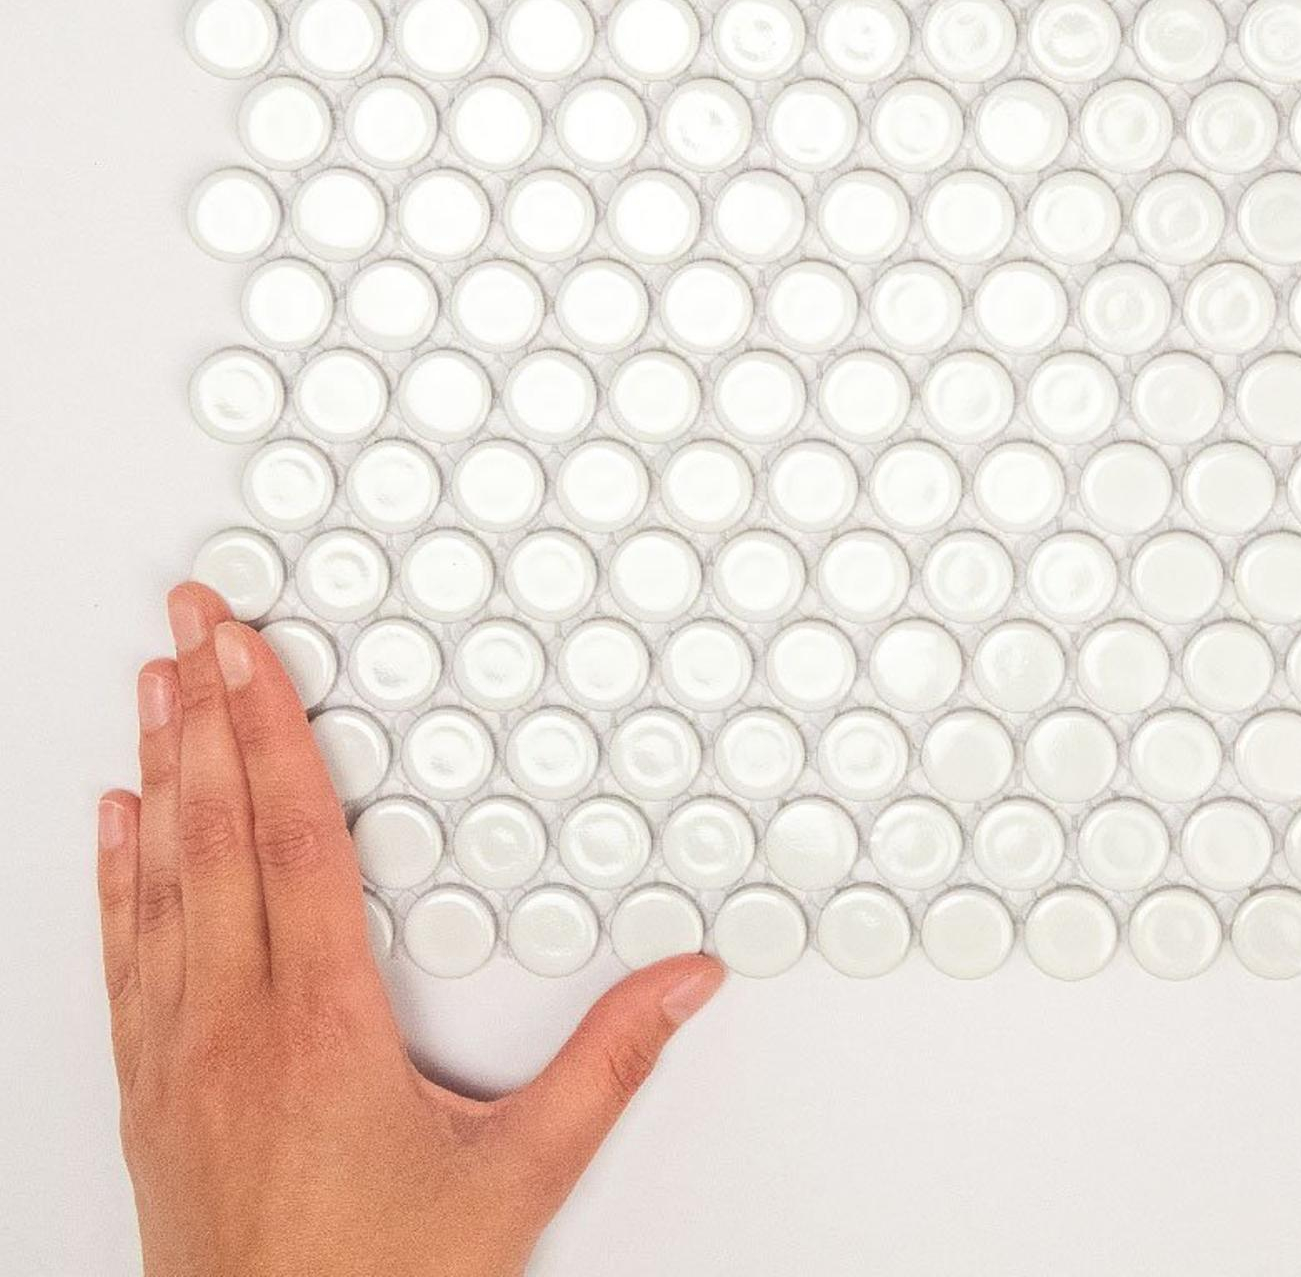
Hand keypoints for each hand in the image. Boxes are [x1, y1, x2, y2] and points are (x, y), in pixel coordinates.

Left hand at [96, 581, 723, 1276]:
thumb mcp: (517, 1178)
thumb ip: (607, 1065)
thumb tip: (687, 981)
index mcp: (321, 1027)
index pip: (295, 839)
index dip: (272, 730)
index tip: (248, 651)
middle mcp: (232, 1027)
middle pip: (215, 833)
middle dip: (204, 711)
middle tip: (189, 619)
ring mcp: (175, 1059)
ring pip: (160, 881)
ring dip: (159, 772)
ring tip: (154, 687)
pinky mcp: (148, 1092)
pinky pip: (123, 956)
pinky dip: (117, 876)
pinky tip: (116, 822)